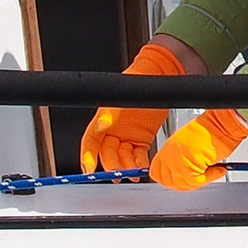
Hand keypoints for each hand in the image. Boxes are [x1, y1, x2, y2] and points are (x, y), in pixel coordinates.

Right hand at [81, 40, 187, 170]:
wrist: (160, 73)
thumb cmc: (138, 79)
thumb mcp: (122, 95)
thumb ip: (110, 112)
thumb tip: (101, 125)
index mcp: (103, 119)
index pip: (90, 141)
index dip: (87, 156)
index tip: (89, 169)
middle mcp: (113, 129)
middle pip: (107, 153)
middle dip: (111, 165)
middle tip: (119, 173)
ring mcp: (128, 135)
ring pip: (122, 157)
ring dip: (126, 167)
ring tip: (133, 173)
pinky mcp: (142, 138)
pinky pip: (138, 155)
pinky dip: (140, 163)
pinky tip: (143, 168)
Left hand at [150, 107, 247, 189]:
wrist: (221, 124)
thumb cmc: (211, 130)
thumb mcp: (189, 145)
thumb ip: (182, 159)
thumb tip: (188, 173)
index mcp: (167, 148)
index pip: (156, 172)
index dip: (168, 180)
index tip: (179, 180)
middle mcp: (169, 156)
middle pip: (168, 182)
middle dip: (185, 184)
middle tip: (199, 179)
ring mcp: (176, 162)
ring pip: (183, 185)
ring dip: (200, 182)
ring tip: (212, 171)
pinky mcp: (188, 169)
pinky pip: (197, 182)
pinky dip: (210, 179)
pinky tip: (217, 170)